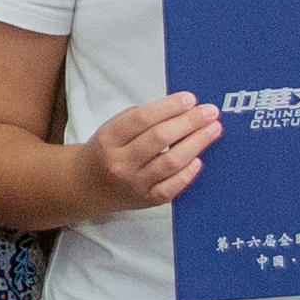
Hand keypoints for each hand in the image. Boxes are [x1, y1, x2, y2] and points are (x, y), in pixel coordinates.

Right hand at [74, 89, 217, 212]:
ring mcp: (133, 184)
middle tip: (210, 111)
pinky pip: (171, 188)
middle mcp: (120, 162)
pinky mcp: (146, 201)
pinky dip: (187, 174)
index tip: (190, 98)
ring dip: (196, 143)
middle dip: (189, 122)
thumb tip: (183, 107)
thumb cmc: (106, 150)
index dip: (169, 107)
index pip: (142, 119)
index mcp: (108, 139)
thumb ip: (143, 118)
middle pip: (159, 139)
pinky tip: (198, 160)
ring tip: (213, 130)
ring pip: (170, 162)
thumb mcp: (113, 128)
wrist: (86, 186)